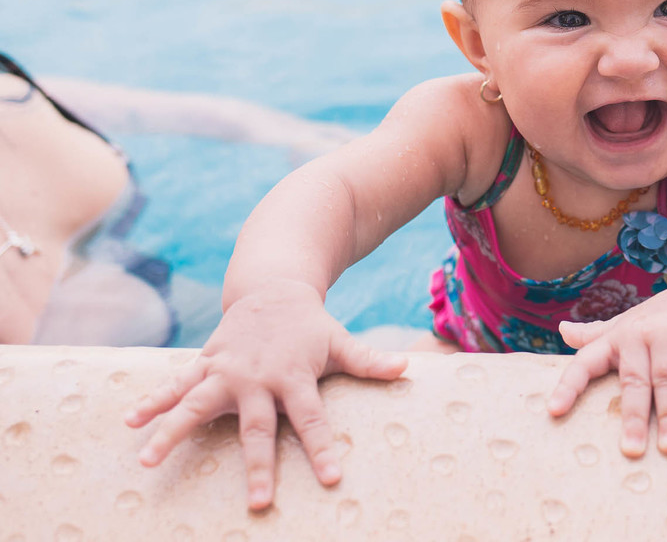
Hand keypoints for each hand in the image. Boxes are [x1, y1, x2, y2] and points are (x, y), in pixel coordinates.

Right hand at [124, 280, 407, 508]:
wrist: (273, 290)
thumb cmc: (310, 327)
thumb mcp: (340, 341)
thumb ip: (369, 361)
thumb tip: (407, 367)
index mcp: (293, 377)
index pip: (312, 419)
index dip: (322, 448)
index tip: (332, 478)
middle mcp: (257, 378)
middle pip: (256, 427)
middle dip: (258, 466)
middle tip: (258, 503)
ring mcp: (226, 371)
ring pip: (196, 404)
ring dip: (172, 430)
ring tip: (148, 459)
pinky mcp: (205, 365)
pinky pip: (175, 385)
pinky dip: (152, 402)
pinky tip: (131, 421)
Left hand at [546, 282, 666, 456]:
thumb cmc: (659, 321)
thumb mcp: (626, 326)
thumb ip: (596, 334)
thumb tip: (562, 331)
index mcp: (616, 338)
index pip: (586, 362)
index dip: (569, 386)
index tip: (554, 412)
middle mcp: (640, 334)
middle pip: (634, 381)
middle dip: (634, 417)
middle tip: (632, 451)